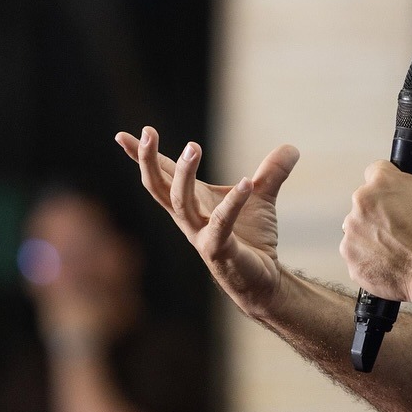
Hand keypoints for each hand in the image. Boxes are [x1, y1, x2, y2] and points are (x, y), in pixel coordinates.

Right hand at [116, 127, 298, 319]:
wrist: (263, 280)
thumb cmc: (250, 239)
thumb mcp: (261, 197)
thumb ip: (272, 173)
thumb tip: (291, 148)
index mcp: (191, 202)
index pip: (162, 176)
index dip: (142, 157)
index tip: (121, 135)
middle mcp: (188, 218)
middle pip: (159, 187)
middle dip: (149, 160)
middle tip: (149, 131)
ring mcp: (200, 236)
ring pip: (180, 203)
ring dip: (184, 174)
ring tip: (192, 146)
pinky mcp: (219, 250)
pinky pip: (221, 224)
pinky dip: (233, 202)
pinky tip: (246, 183)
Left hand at [341, 160, 411, 303]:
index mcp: (382, 182)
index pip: (376, 171)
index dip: (388, 183)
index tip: (390, 193)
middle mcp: (362, 203)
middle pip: (365, 201)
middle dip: (379, 211)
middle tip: (399, 225)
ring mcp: (353, 230)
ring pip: (358, 227)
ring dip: (372, 233)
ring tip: (395, 245)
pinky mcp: (349, 255)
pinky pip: (356, 252)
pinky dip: (368, 256)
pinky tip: (388, 258)